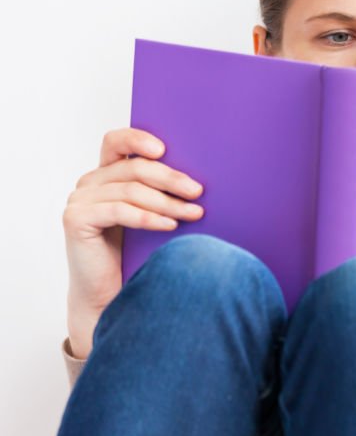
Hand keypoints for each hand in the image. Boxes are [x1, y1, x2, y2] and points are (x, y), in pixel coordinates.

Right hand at [62, 127, 204, 358]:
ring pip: (131, 190)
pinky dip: (149, 217)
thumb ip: (160, 191)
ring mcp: (79, 200)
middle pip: (134, 168)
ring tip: (193, 213)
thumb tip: (200, 179)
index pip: (116, 141)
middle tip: (198, 191)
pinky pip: (119, 211)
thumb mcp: (151, 213)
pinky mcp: (76, 220)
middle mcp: (88, 183)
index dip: (138, 139)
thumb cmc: (136, 253)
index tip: (166, 149)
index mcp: (105, 174)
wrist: (110, 296)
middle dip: (171, 179)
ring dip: (167, 202)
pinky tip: (171, 225)